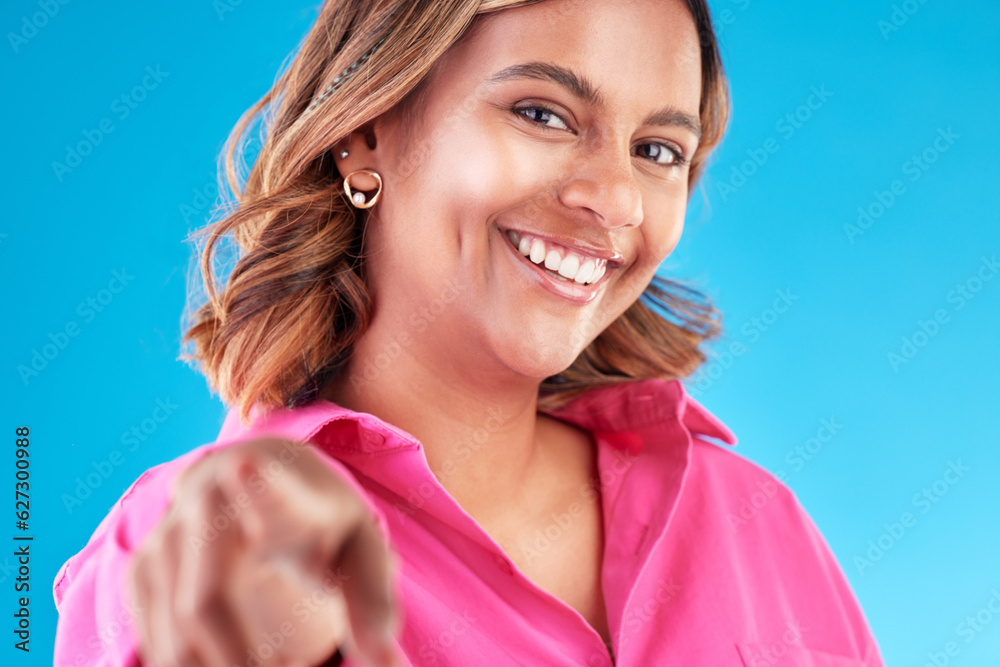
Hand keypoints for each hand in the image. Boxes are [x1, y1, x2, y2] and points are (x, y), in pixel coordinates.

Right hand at [128, 436, 400, 666]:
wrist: (259, 473)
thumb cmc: (320, 521)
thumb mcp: (359, 549)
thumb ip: (374, 603)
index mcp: (277, 487)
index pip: (266, 484)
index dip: (258, 485)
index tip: (247, 467)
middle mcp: (209, 500)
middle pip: (207, 601)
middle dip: (241, 663)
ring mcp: (165, 534)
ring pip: (177, 635)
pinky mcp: (141, 568)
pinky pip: (159, 642)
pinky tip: (237, 664)